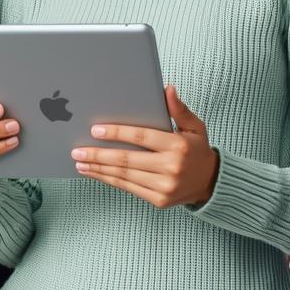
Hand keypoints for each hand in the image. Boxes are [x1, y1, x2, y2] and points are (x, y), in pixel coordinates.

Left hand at [73, 85, 218, 208]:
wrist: (211, 182)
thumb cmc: (197, 150)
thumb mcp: (195, 126)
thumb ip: (179, 109)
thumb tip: (167, 89)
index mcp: (178, 145)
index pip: (141, 136)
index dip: (117, 133)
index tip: (95, 130)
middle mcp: (171, 167)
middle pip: (127, 159)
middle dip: (98, 155)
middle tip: (77, 151)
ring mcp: (164, 186)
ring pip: (124, 175)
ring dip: (99, 169)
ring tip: (80, 163)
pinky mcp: (159, 200)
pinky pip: (129, 188)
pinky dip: (109, 180)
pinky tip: (96, 173)